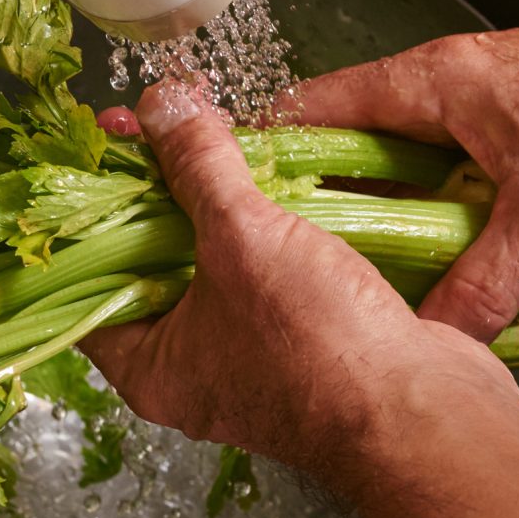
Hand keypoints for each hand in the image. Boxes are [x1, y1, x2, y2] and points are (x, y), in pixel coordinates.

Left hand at [81, 81, 517, 486]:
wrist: (426, 411)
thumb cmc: (318, 346)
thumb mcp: (243, 238)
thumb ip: (198, 166)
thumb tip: (161, 105)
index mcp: (150, 366)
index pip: (92, 278)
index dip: (96, 207)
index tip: (113, 147)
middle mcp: (196, 369)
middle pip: (161, 264)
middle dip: (171, 193)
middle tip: (173, 127)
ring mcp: (256, 360)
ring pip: (227, 267)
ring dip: (232, 207)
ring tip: (231, 139)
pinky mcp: (313, 346)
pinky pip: (279, 276)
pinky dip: (282, 230)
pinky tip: (293, 181)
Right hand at [288, 7, 518, 340]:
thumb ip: (486, 285)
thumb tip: (435, 342)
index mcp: (430, 81)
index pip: (314, 111)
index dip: (267, 161)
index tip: (238, 215)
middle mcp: (446, 84)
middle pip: (354, 145)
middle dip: (326, 205)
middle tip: (295, 269)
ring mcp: (482, 104)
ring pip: (405, 162)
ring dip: (387, 213)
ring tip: (359, 279)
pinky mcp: (517, 126)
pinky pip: (449, 171)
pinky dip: (435, 211)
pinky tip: (443, 261)